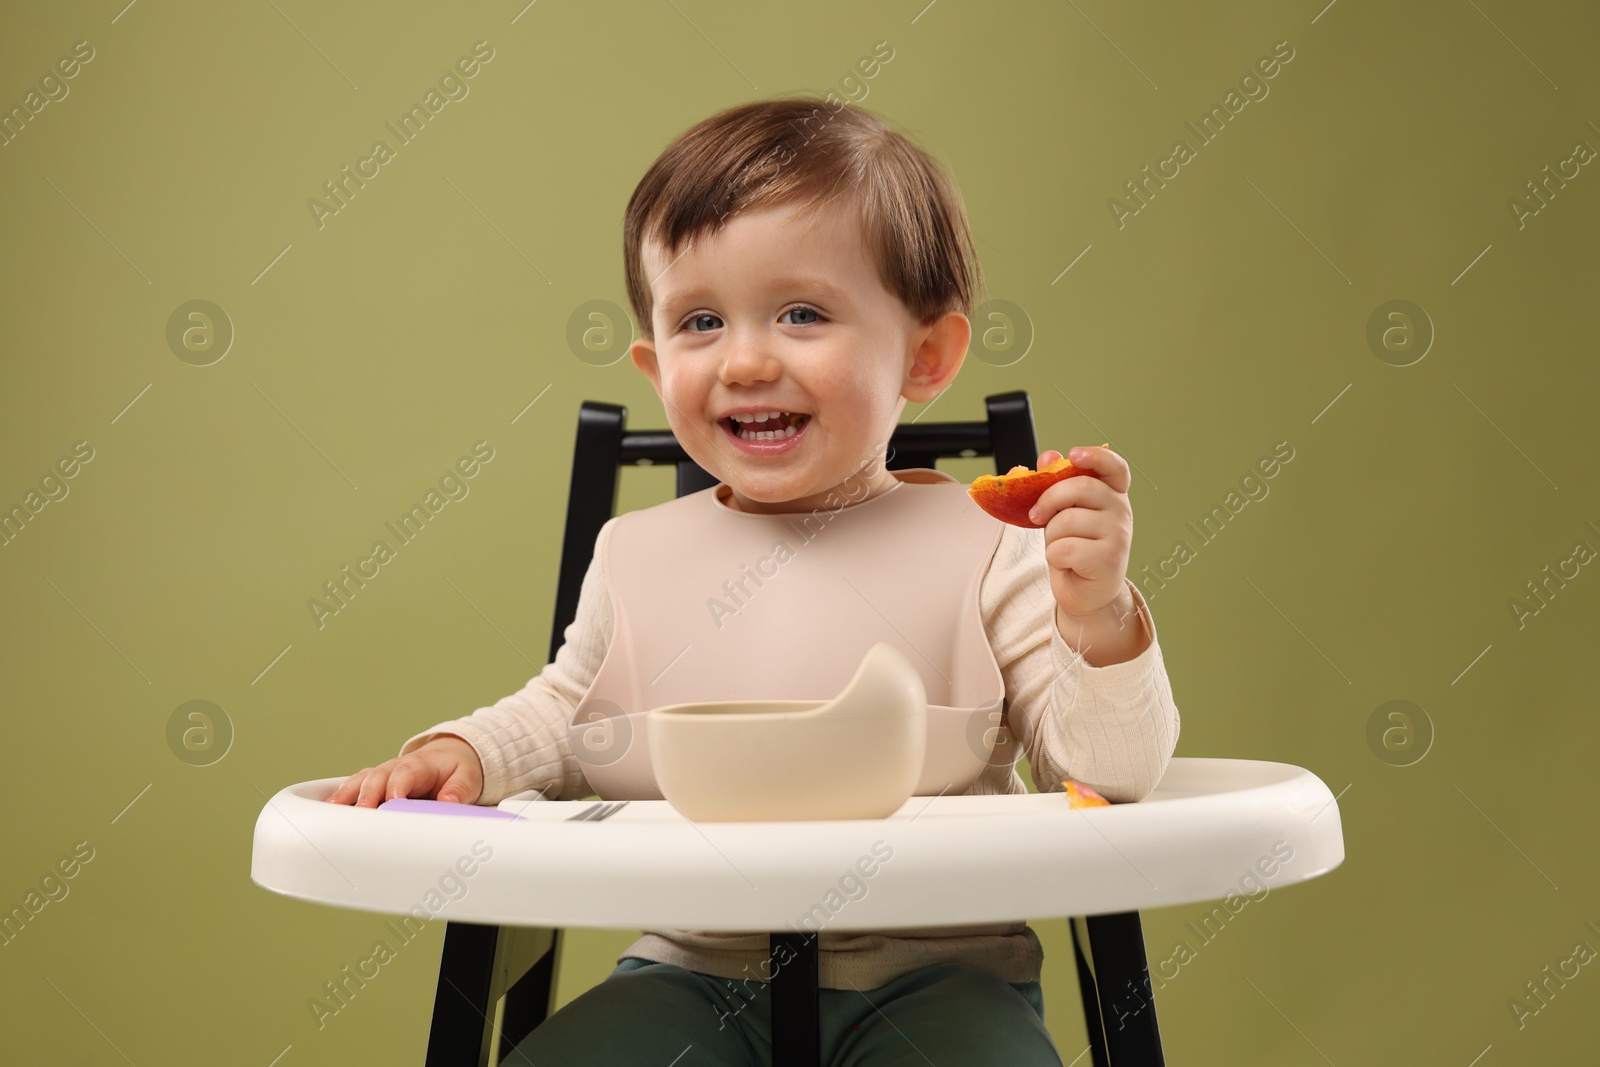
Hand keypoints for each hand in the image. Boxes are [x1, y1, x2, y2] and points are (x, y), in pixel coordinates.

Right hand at [324, 735, 484, 807]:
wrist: (450, 756)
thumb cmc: (456, 769)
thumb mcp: (467, 777)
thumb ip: (459, 790)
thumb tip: (448, 801)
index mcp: (419, 765)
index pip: (404, 773)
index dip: (396, 787)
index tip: (392, 802)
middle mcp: (396, 768)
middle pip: (377, 777)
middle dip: (367, 794)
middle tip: (362, 813)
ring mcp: (383, 774)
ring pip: (360, 780)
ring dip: (347, 794)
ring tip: (333, 810)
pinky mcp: (375, 783)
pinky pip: (355, 786)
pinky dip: (342, 796)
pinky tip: (330, 808)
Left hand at [1028, 446, 1133, 622]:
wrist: (1087, 592)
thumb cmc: (1075, 548)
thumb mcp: (1063, 512)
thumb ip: (1057, 484)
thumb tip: (1048, 457)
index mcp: (1113, 494)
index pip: (1114, 467)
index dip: (1095, 456)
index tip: (1073, 454)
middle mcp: (1122, 511)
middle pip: (1080, 487)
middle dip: (1049, 500)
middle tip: (1036, 516)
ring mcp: (1119, 535)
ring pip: (1067, 520)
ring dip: (1051, 535)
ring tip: (1060, 546)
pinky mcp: (1109, 560)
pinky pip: (1065, 547)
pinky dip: (1054, 556)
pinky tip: (1066, 562)